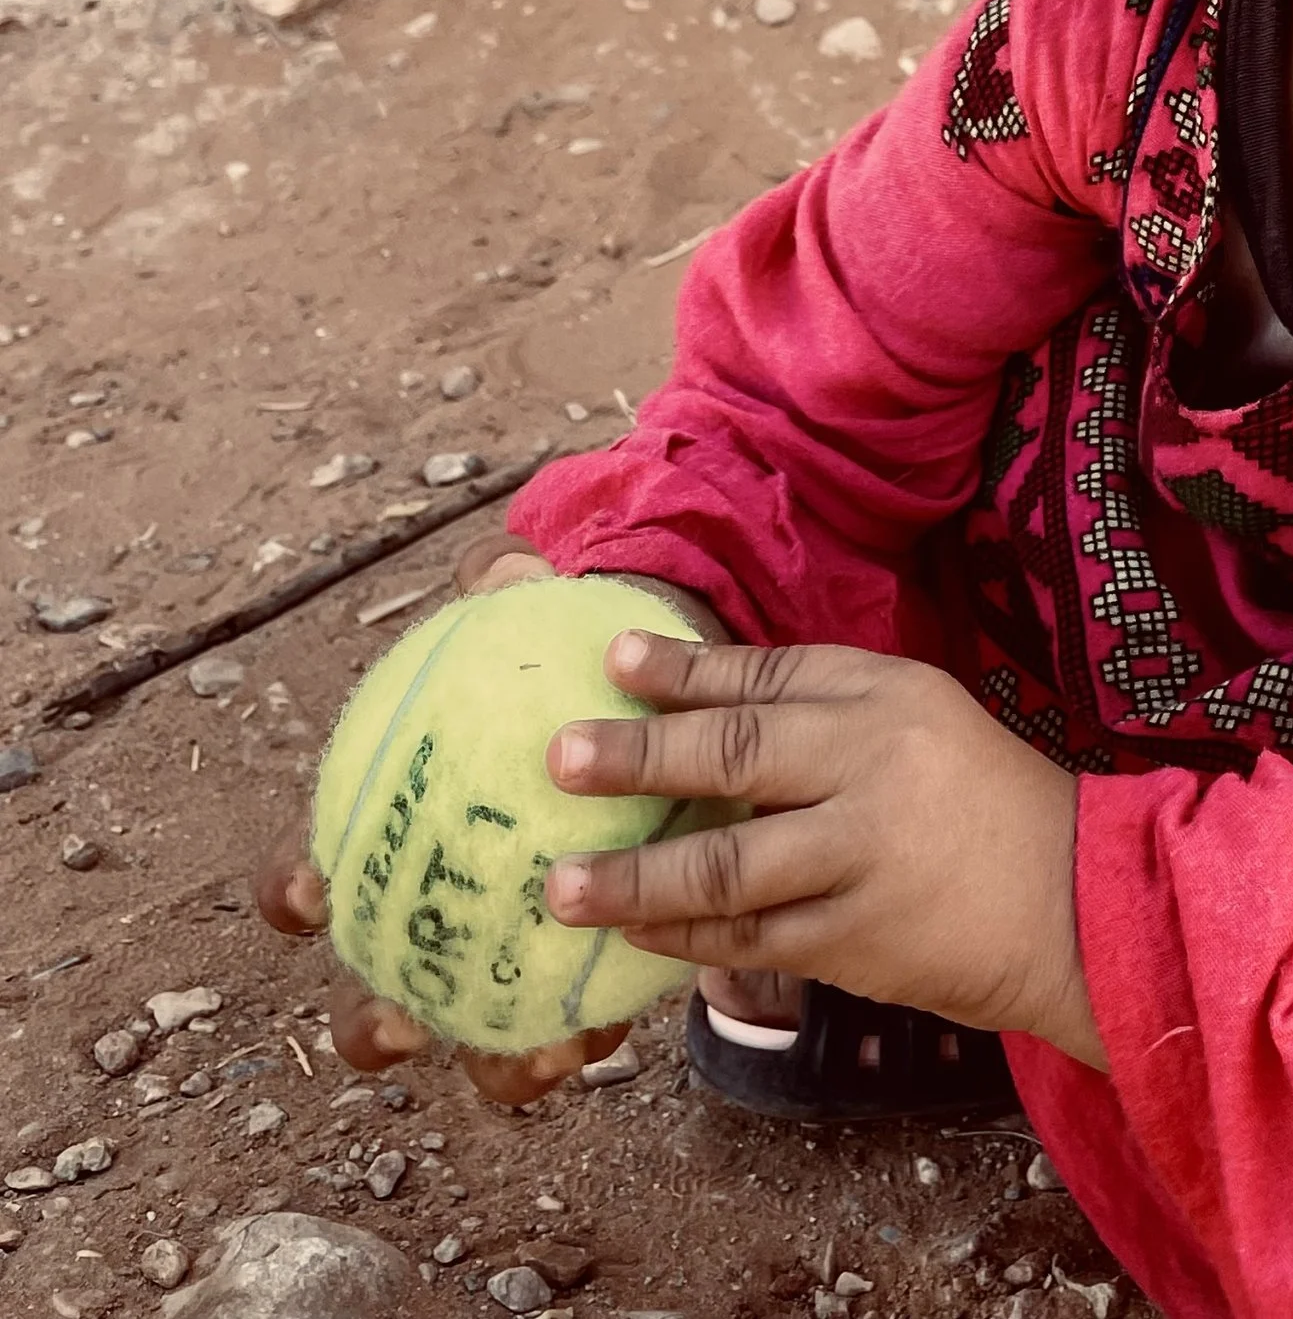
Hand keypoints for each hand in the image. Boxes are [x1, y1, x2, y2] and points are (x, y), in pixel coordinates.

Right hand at [254, 535, 723, 1104]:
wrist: (664, 705)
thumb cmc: (568, 663)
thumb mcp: (543, 614)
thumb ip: (511, 587)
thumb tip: (502, 568)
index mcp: (395, 833)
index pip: (308, 873)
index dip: (290, 891)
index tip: (310, 888)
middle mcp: (436, 914)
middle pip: (374, 995)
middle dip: (372, 1024)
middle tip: (397, 1017)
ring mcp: (503, 960)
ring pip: (478, 1040)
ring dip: (494, 1062)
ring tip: (536, 1052)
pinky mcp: (582, 981)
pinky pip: (571, 1028)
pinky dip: (580, 1038)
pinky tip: (609, 1030)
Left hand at [542, 633, 1105, 1071]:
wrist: (1074, 902)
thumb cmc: (985, 802)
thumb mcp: (920, 720)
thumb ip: (825, 713)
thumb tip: (704, 709)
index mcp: (886, 698)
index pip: (767, 675)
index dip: (683, 669)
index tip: (610, 661)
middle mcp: (871, 765)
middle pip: (736, 754)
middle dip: (639, 757)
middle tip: (560, 758)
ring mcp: (862, 858)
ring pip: (727, 869)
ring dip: (635, 879)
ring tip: (563, 886)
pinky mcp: (857, 941)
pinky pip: (751, 939)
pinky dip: (687, 939)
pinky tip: (638, 934)